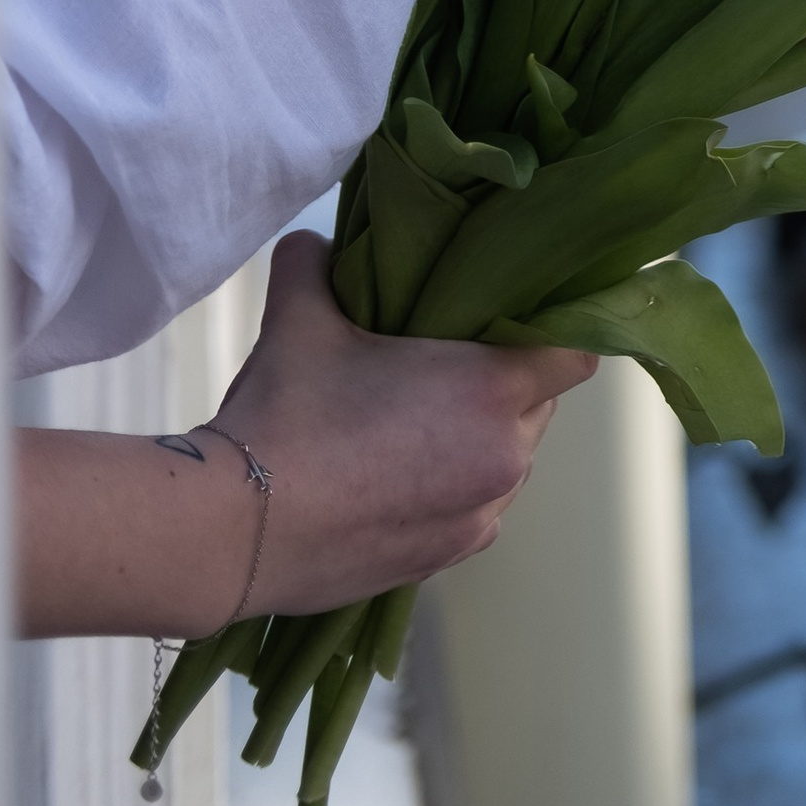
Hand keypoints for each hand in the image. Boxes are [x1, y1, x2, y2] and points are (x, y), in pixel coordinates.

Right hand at [219, 233, 598, 611]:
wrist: (231, 533)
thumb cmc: (285, 415)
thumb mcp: (301, 315)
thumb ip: (316, 261)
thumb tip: (315, 241)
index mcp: (491, 393)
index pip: (574, 355)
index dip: (554, 331)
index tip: (515, 319)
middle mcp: (503, 461)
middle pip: (538, 406)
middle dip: (504, 383)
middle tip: (445, 363)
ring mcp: (474, 520)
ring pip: (506, 462)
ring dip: (477, 439)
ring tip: (412, 423)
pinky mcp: (439, 564)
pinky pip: (472, 511)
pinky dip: (449, 490)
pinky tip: (393, 475)